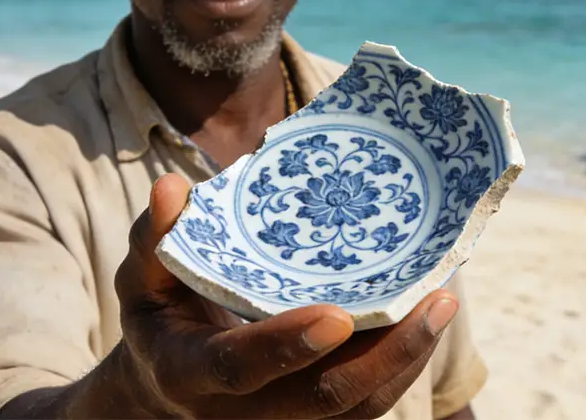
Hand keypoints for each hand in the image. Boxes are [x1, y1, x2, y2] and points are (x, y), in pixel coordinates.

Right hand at [112, 173, 459, 418]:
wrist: (165, 386)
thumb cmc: (161, 314)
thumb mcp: (142, 276)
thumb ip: (156, 236)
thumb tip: (173, 188)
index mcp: (188, 370)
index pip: (236, 366)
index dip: (284, 346)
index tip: (337, 316)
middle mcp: (239, 410)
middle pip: (322, 398)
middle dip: (385, 353)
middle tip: (436, 300)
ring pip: (357, 408)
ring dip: (406, 358)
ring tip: (443, 302)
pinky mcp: (314, 419)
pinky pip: (367, 404)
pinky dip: (401, 364)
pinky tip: (428, 317)